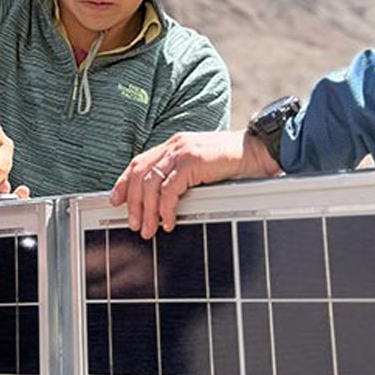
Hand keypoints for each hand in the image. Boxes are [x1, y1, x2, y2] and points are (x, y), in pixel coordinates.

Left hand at [110, 130, 279, 238]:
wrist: (258, 151)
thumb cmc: (234, 163)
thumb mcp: (200, 168)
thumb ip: (181, 176)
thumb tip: (164, 201)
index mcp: (174, 146)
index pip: (139, 162)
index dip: (125, 182)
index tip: (116, 200)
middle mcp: (174, 146)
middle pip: (141, 174)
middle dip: (134, 203)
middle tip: (134, 224)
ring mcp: (183, 151)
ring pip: (151, 182)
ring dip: (147, 210)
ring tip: (148, 229)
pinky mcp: (193, 161)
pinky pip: (170, 188)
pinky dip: (165, 208)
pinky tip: (168, 221)